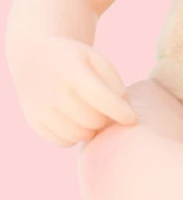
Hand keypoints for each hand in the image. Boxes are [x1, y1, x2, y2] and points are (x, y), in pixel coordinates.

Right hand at [8, 35, 136, 146]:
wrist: (33, 57)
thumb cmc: (74, 60)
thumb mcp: (96, 59)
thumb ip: (114, 82)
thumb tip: (125, 108)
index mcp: (74, 73)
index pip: (101, 98)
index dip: (120, 112)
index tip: (133, 119)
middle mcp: (56, 92)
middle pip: (92, 120)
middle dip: (106, 119)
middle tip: (107, 112)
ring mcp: (42, 109)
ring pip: (78, 135)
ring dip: (91, 130)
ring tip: (94, 117)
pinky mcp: (35, 121)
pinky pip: (62, 142)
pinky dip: (74, 138)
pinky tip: (77, 123)